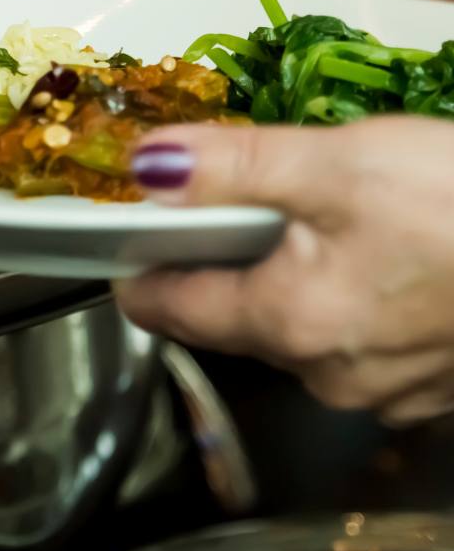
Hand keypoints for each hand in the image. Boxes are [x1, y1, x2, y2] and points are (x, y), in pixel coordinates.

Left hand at [115, 116, 453, 424]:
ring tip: (319, 215)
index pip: (163, 308)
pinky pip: (359, 337)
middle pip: (228, 315)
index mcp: (285, 322)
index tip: (128, 228)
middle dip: (222, 259)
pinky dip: (351, 293)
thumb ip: (230, 167)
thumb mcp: (338, 161)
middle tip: (235, 197)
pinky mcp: (433, 384)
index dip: (136, 264)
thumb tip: (144, 167)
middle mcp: (325, 373)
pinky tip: (384, 252)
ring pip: (297, 326)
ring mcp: (385, 389)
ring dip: (291, 274)